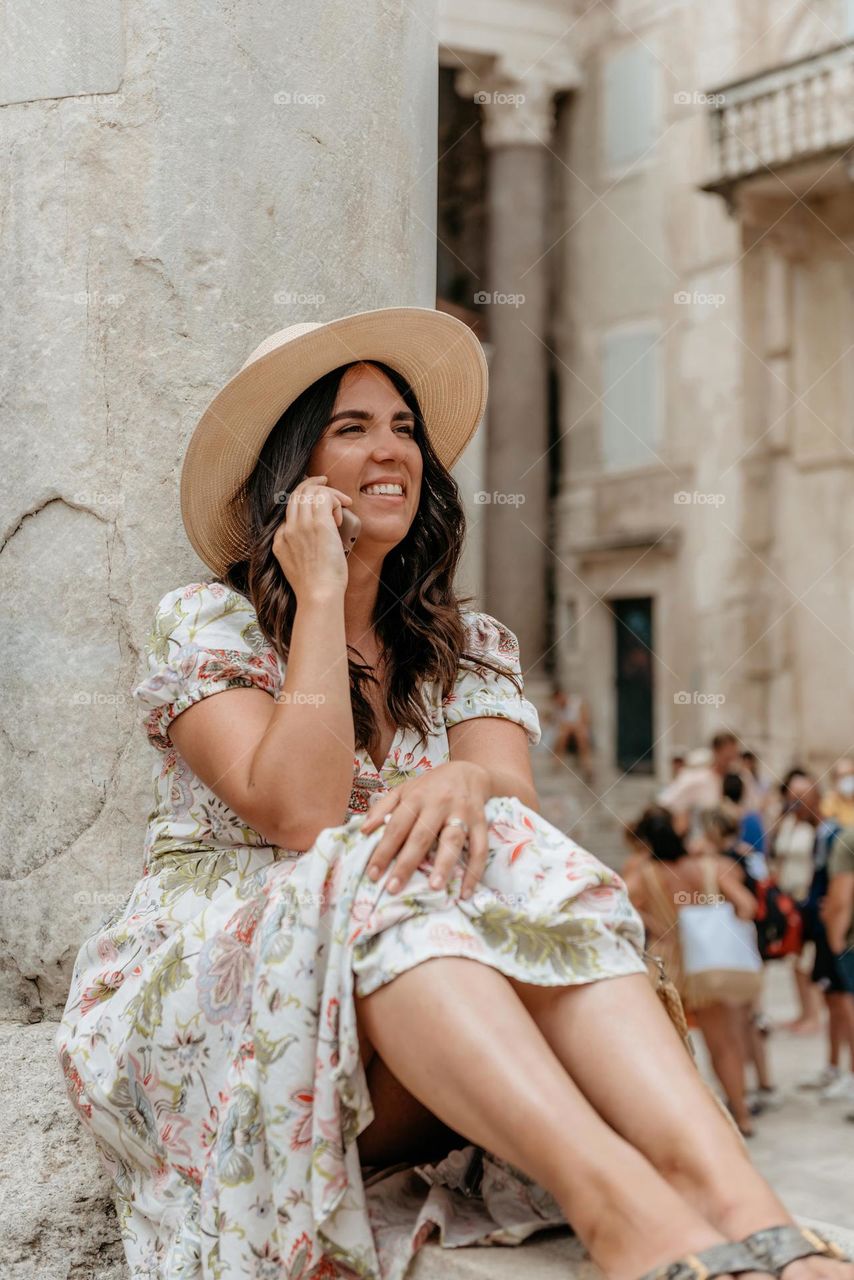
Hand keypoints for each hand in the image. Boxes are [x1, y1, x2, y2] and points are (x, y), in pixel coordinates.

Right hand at [272, 473, 352, 600]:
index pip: (288, 508)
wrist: (318, 595)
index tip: (317, 497)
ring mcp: (301, 526)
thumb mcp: (297, 566)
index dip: (303, 497)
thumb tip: (316, 537)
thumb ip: (299, 548)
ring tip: (342, 504)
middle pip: (296, 494)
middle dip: (312, 484)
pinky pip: (324, 496)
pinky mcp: (318, 525)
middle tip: (327, 482)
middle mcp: (287, 530)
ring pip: (309, 491)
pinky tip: (342, 514)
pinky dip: (336, 500)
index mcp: (279, 540)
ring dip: (328, 493)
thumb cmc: (316, 587)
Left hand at [360, 762, 490, 899]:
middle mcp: (438, 804)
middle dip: (407, 863)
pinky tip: (466, 892)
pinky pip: (480, 848)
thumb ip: (382, 808)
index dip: (383, 851)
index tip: (373, 874)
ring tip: (434, 887)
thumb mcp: (404, 790)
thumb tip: (363, 830)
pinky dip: (475, 870)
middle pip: (421, 836)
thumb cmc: (430, 786)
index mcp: (416, 798)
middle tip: (394, 888)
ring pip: (452, 840)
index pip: (396, 826)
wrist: (469, 771)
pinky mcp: (481, 821)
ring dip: (444, 864)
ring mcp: (462, 812)